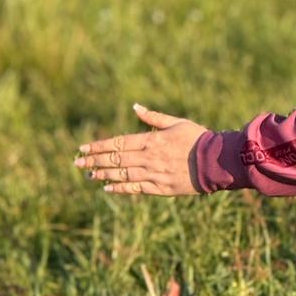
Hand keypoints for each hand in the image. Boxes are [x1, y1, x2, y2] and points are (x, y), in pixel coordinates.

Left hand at [75, 103, 205, 195]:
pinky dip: (121, 188)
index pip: (118, 143)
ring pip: (123, 174)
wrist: (217, 161)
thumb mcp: (176, 122)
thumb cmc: (198, 139)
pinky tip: (108, 188)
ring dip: (104, 174)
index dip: (98, 146)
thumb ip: (153, 117)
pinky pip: (136, 188)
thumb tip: (135, 107)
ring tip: (89, 175)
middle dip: (95, 161)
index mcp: (152, 140)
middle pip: (116, 159)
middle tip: (78, 163)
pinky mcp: (161, 188)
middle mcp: (149, 158)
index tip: (83, 148)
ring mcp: (154, 174)